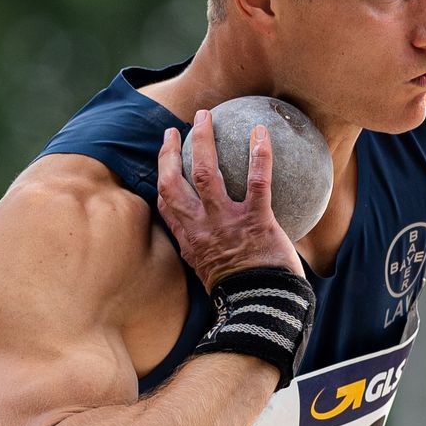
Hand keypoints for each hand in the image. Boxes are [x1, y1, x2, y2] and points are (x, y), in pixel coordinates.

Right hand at [156, 109, 305, 290]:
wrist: (263, 308)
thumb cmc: (247, 294)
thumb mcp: (216, 276)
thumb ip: (216, 254)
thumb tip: (229, 242)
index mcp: (191, 242)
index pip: (167, 204)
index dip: (162, 178)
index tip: (164, 160)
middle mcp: (201, 228)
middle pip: (174, 181)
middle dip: (170, 152)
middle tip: (175, 130)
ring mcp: (226, 222)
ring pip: (207, 172)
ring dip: (204, 140)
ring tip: (205, 117)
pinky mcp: (256, 220)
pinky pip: (258, 180)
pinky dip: (260, 154)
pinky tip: (262, 132)